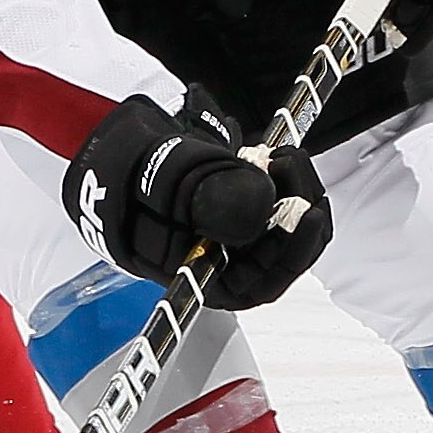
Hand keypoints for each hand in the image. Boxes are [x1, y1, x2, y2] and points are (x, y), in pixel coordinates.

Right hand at [63, 92, 331, 309]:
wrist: (120, 156)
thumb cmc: (132, 180)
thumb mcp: (166, 181)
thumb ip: (211, 198)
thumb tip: (263, 207)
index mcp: (211, 278)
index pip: (267, 280)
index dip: (295, 249)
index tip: (313, 209)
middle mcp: (233, 266)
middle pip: (292, 249)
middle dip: (300, 201)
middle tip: (286, 158)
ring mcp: (246, 237)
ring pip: (296, 222)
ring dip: (296, 184)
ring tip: (275, 152)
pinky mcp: (256, 210)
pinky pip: (289, 200)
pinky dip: (287, 175)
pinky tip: (271, 154)